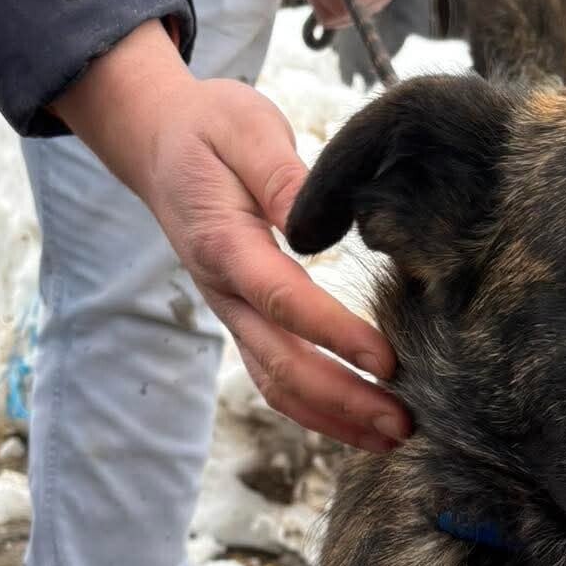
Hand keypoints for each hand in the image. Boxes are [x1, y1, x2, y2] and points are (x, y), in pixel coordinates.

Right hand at [54, 22, 408, 451]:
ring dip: (335, 418)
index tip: (386, 361)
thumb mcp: (245, 128)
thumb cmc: (209, 129)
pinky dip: (318, 410)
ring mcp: (231, 314)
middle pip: (282, 364)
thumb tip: (315, 217)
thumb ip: (280, 174)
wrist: (159, 144)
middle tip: (406, 423)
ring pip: (277, 385)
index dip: (334, 335)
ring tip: (394, 438)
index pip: (283, 300)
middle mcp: (224, 293)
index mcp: (225, 244)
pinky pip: (276, 378)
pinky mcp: (244, 322)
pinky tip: (361, 424)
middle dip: (344, 401)